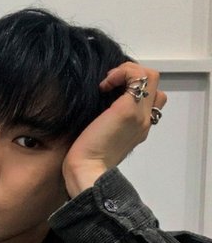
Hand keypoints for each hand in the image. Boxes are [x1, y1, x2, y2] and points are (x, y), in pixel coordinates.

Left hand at [62, 62, 166, 197]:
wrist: (87, 171)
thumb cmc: (87, 159)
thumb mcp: (102, 136)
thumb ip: (108, 122)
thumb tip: (99, 104)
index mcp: (139, 128)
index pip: (151, 99)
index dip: (133, 87)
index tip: (109, 91)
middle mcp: (145, 121)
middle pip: (155, 85)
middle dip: (132, 75)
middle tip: (110, 83)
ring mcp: (140, 115)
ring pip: (150, 77)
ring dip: (128, 71)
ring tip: (108, 82)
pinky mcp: (128, 110)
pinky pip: (137, 77)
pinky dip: (121, 73)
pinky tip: (104, 85)